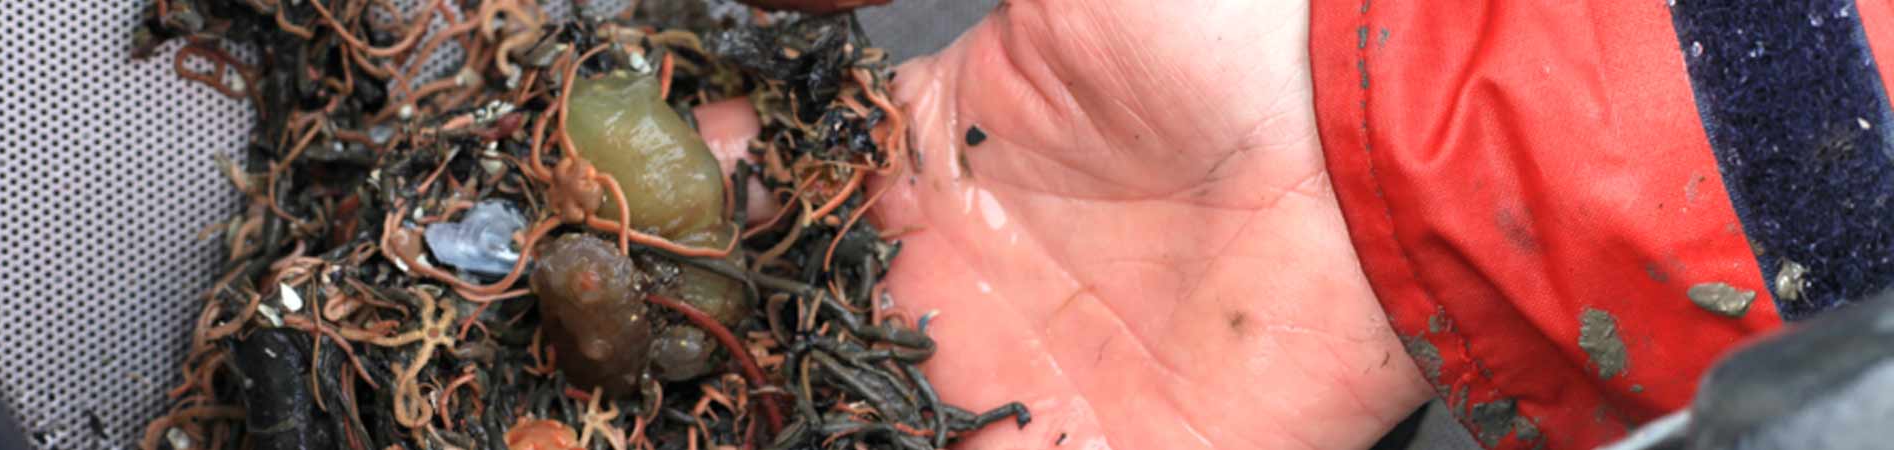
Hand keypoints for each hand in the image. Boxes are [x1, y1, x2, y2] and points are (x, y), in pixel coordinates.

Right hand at [703, 0, 1431, 446]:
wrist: (1371, 143)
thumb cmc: (1223, 39)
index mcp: (940, 174)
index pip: (788, 212)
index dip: (710, 218)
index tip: (627, 215)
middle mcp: (968, 288)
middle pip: (812, 343)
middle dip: (724, 354)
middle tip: (634, 363)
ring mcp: (1029, 388)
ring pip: (873, 427)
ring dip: (793, 427)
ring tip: (685, 432)